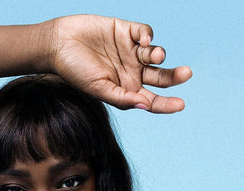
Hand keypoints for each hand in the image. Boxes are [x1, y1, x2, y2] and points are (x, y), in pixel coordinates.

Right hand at [45, 15, 191, 113]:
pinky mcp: (126, 31)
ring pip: (155, 54)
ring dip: (159, 54)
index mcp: (126, 90)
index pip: (151, 100)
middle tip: (185, 73)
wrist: (58, 44)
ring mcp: (129, 52)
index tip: (180, 104)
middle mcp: (131, 72)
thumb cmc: (74, 71)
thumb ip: (121, 97)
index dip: (167, 104)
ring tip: (155, 55)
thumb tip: (144, 104)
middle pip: (160, 77)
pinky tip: (144, 40)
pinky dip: (149, 36)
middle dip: (173, 76)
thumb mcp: (98, 89)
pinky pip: (145, 33)